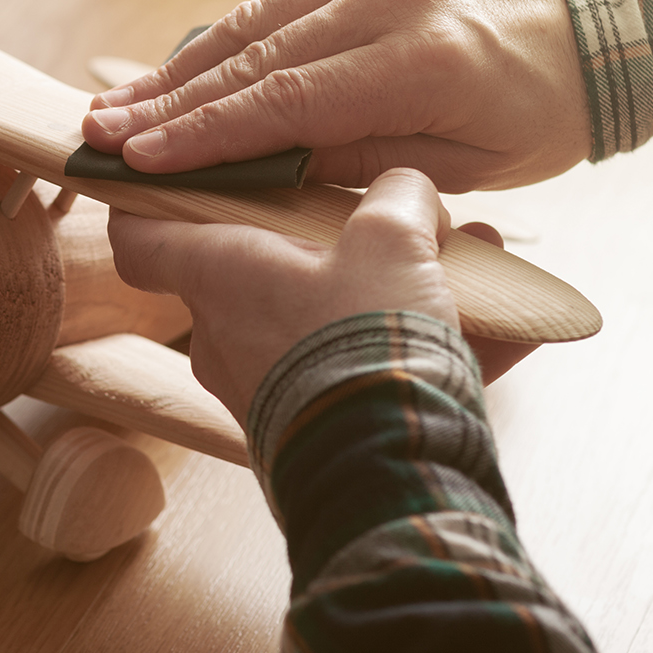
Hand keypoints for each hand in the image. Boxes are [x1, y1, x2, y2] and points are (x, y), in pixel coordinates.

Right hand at [82, 0, 589, 192]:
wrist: (608, 17)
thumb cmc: (546, 108)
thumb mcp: (468, 162)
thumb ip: (364, 162)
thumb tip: (267, 170)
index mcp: (421, 59)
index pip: (286, 102)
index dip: (205, 136)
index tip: (140, 159)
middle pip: (254, 57)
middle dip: (168, 101)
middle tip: (99, 132)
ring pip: (256, 21)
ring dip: (181, 67)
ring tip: (118, 103)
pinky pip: (282, 0)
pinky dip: (226, 38)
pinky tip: (179, 68)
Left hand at [108, 169, 535, 424]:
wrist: (385, 474)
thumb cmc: (363, 344)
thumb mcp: (392, 242)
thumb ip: (397, 199)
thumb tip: (407, 191)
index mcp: (218, 276)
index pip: (140, 235)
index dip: (147, 200)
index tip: (168, 178)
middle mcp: (224, 335)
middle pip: (257, 269)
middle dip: (328, 241)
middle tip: (393, 221)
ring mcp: (264, 388)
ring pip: (325, 320)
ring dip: (390, 291)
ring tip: (470, 268)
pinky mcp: (311, 430)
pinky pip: (366, 374)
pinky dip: (426, 351)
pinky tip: (511, 332)